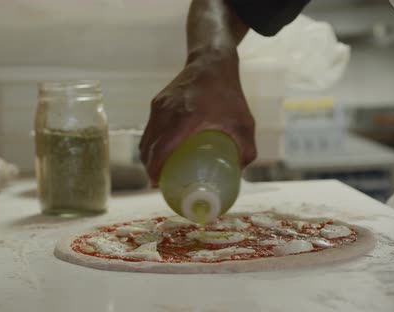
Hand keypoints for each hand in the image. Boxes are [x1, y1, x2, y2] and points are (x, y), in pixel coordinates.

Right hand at [140, 49, 256, 185]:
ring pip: (146, 138)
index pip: (160, 150)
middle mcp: (166, 112)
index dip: (155, 170)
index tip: (157, 184)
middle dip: (150, 168)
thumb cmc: (229, 93)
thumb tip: (240, 173)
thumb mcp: (244, 123)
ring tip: (158, 171)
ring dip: (148, 156)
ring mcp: (159, 106)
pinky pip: (150, 128)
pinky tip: (161, 151)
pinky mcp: (158, 101)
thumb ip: (246, 149)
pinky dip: (151, 143)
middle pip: (148, 148)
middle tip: (160, 183)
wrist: (212, 61)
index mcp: (185, 118)